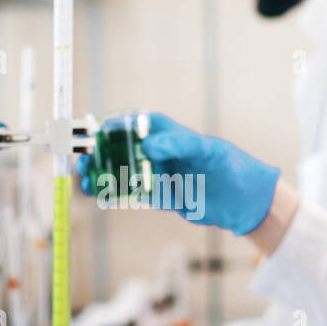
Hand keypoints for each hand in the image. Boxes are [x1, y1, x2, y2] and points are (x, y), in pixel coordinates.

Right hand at [78, 113, 279, 235]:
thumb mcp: (207, 151)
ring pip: (121, 171)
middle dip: (98, 154)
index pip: (132, 124)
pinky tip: (98, 195)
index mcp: (167, 133)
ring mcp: (156, 173)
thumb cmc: (229, 166)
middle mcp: (158, 151)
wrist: (243, 201)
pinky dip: (113, 194)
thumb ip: (179, 145)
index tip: (92, 134)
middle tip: (82, 161)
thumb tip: (150, 145)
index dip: (110, 127)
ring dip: (101, 174)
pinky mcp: (159, 195)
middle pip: (120, 149)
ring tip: (85, 180)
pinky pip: (131, 193)